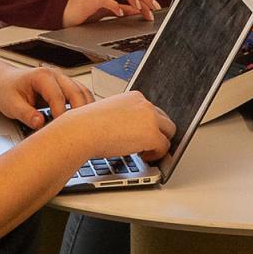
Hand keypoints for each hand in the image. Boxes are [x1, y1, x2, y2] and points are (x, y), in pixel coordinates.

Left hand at [0, 64, 93, 129]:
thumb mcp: (10, 104)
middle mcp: (56, 75)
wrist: (5, 82)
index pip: (58, 96)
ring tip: (82, 129)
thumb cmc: (7, 90)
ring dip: (85, 110)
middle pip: (76, 93)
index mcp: (42, 76)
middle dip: (78, 114)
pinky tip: (81, 122)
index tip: (58, 131)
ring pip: (83, 93)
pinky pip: (81, 95)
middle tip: (75, 133)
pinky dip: (84, 108)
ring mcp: (63, 80)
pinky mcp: (66, 88)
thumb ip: (25, 114)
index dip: (60, 115)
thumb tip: (40, 123)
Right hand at [52, 91, 174, 161]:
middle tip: (148, 145)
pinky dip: (156, 154)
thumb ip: (125, 117)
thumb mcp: (110, 114)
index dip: (149, 125)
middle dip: (158, 133)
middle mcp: (145, 104)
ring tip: (146, 151)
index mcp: (135, 97)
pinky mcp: (152, 134)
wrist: (83, 130)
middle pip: (165, 120)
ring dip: (159, 143)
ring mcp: (150, 118)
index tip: (145, 134)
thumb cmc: (88, 126)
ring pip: (169, 132)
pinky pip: (164, 147)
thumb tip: (132, 131)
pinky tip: (143, 156)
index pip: (152, 110)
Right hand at [62, 0, 159, 27]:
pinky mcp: (89, 0)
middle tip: (154, 7)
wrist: (60, 12)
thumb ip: (121, 8)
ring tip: (140, 8)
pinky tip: (120, 13)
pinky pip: (104, 0)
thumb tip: (137, 11)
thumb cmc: (83, 10)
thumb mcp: (106, 10)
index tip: (155, 7)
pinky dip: (114, 5)